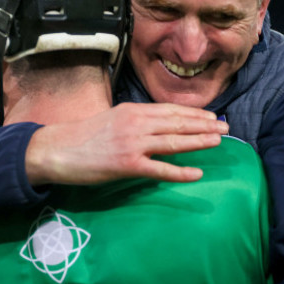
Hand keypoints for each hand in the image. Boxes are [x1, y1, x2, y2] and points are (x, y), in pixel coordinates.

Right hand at [25, 102, 227, 185]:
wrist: (57, 149)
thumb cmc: (83, 135)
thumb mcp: (112, 118)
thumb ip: (135, 119)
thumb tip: (158, 124)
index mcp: (132, 110)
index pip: (170, 110)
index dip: (194, 114)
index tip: (212, 116)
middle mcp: (136, 123)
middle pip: (177, 123)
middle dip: (204, 125)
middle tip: (226, 127)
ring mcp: (133, 144)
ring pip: (174, 142)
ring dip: (199, 141)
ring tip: (218, 141)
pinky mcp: (127, 165)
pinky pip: (160, 169)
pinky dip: (181, 172)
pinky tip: (197, 173)